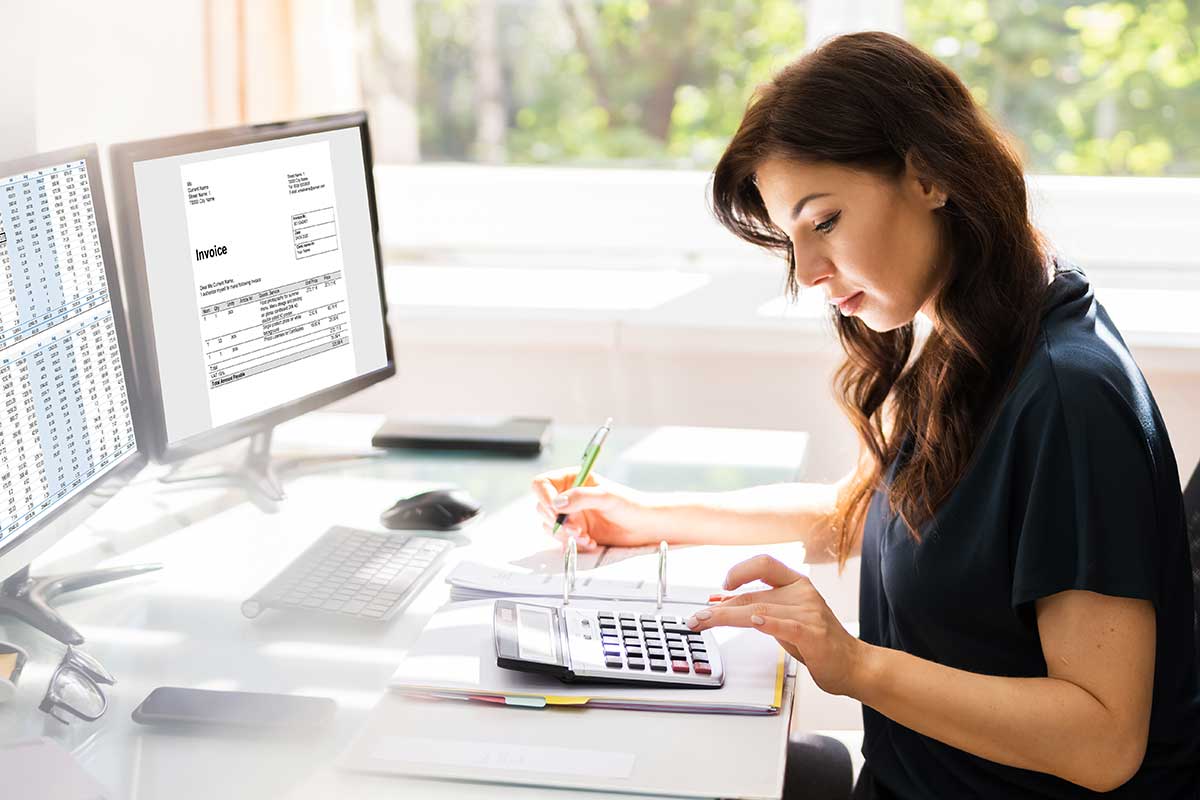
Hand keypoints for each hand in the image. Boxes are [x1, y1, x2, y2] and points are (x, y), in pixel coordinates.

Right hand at [531, 468, 657, 551]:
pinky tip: (590, 542)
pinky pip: (562, 540)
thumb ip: (580, 497)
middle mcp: (567, 496)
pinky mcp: (575, 531)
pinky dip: (573, 544)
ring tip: (585, 536)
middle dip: (557, 521)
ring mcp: (570, 515)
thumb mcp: (606, 496)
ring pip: (550, 526)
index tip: (554, 509)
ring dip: (565, 534)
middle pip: (543, 507)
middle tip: (575, 528)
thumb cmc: (630, 504)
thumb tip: (557, 503)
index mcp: (572, 479)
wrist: (643, 526)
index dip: (544, 496)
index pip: (543, 483)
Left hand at [685, 555, 865, 696]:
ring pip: (759, 609)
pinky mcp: (813, 634)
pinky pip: (786, 625)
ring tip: (706, 622)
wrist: (854, 666)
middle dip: (719, 608)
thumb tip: (723, 603)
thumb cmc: (820, 643)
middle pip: (753, 594)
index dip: (740, 570)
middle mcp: (803, 593)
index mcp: (797, 584)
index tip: (721, 585)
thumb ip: (761, 608)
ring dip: (726, 617)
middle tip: (697, 618)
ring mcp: (809, 612)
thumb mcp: (787, 619)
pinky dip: (768, 623)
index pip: (764, 564)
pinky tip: (754, 622)